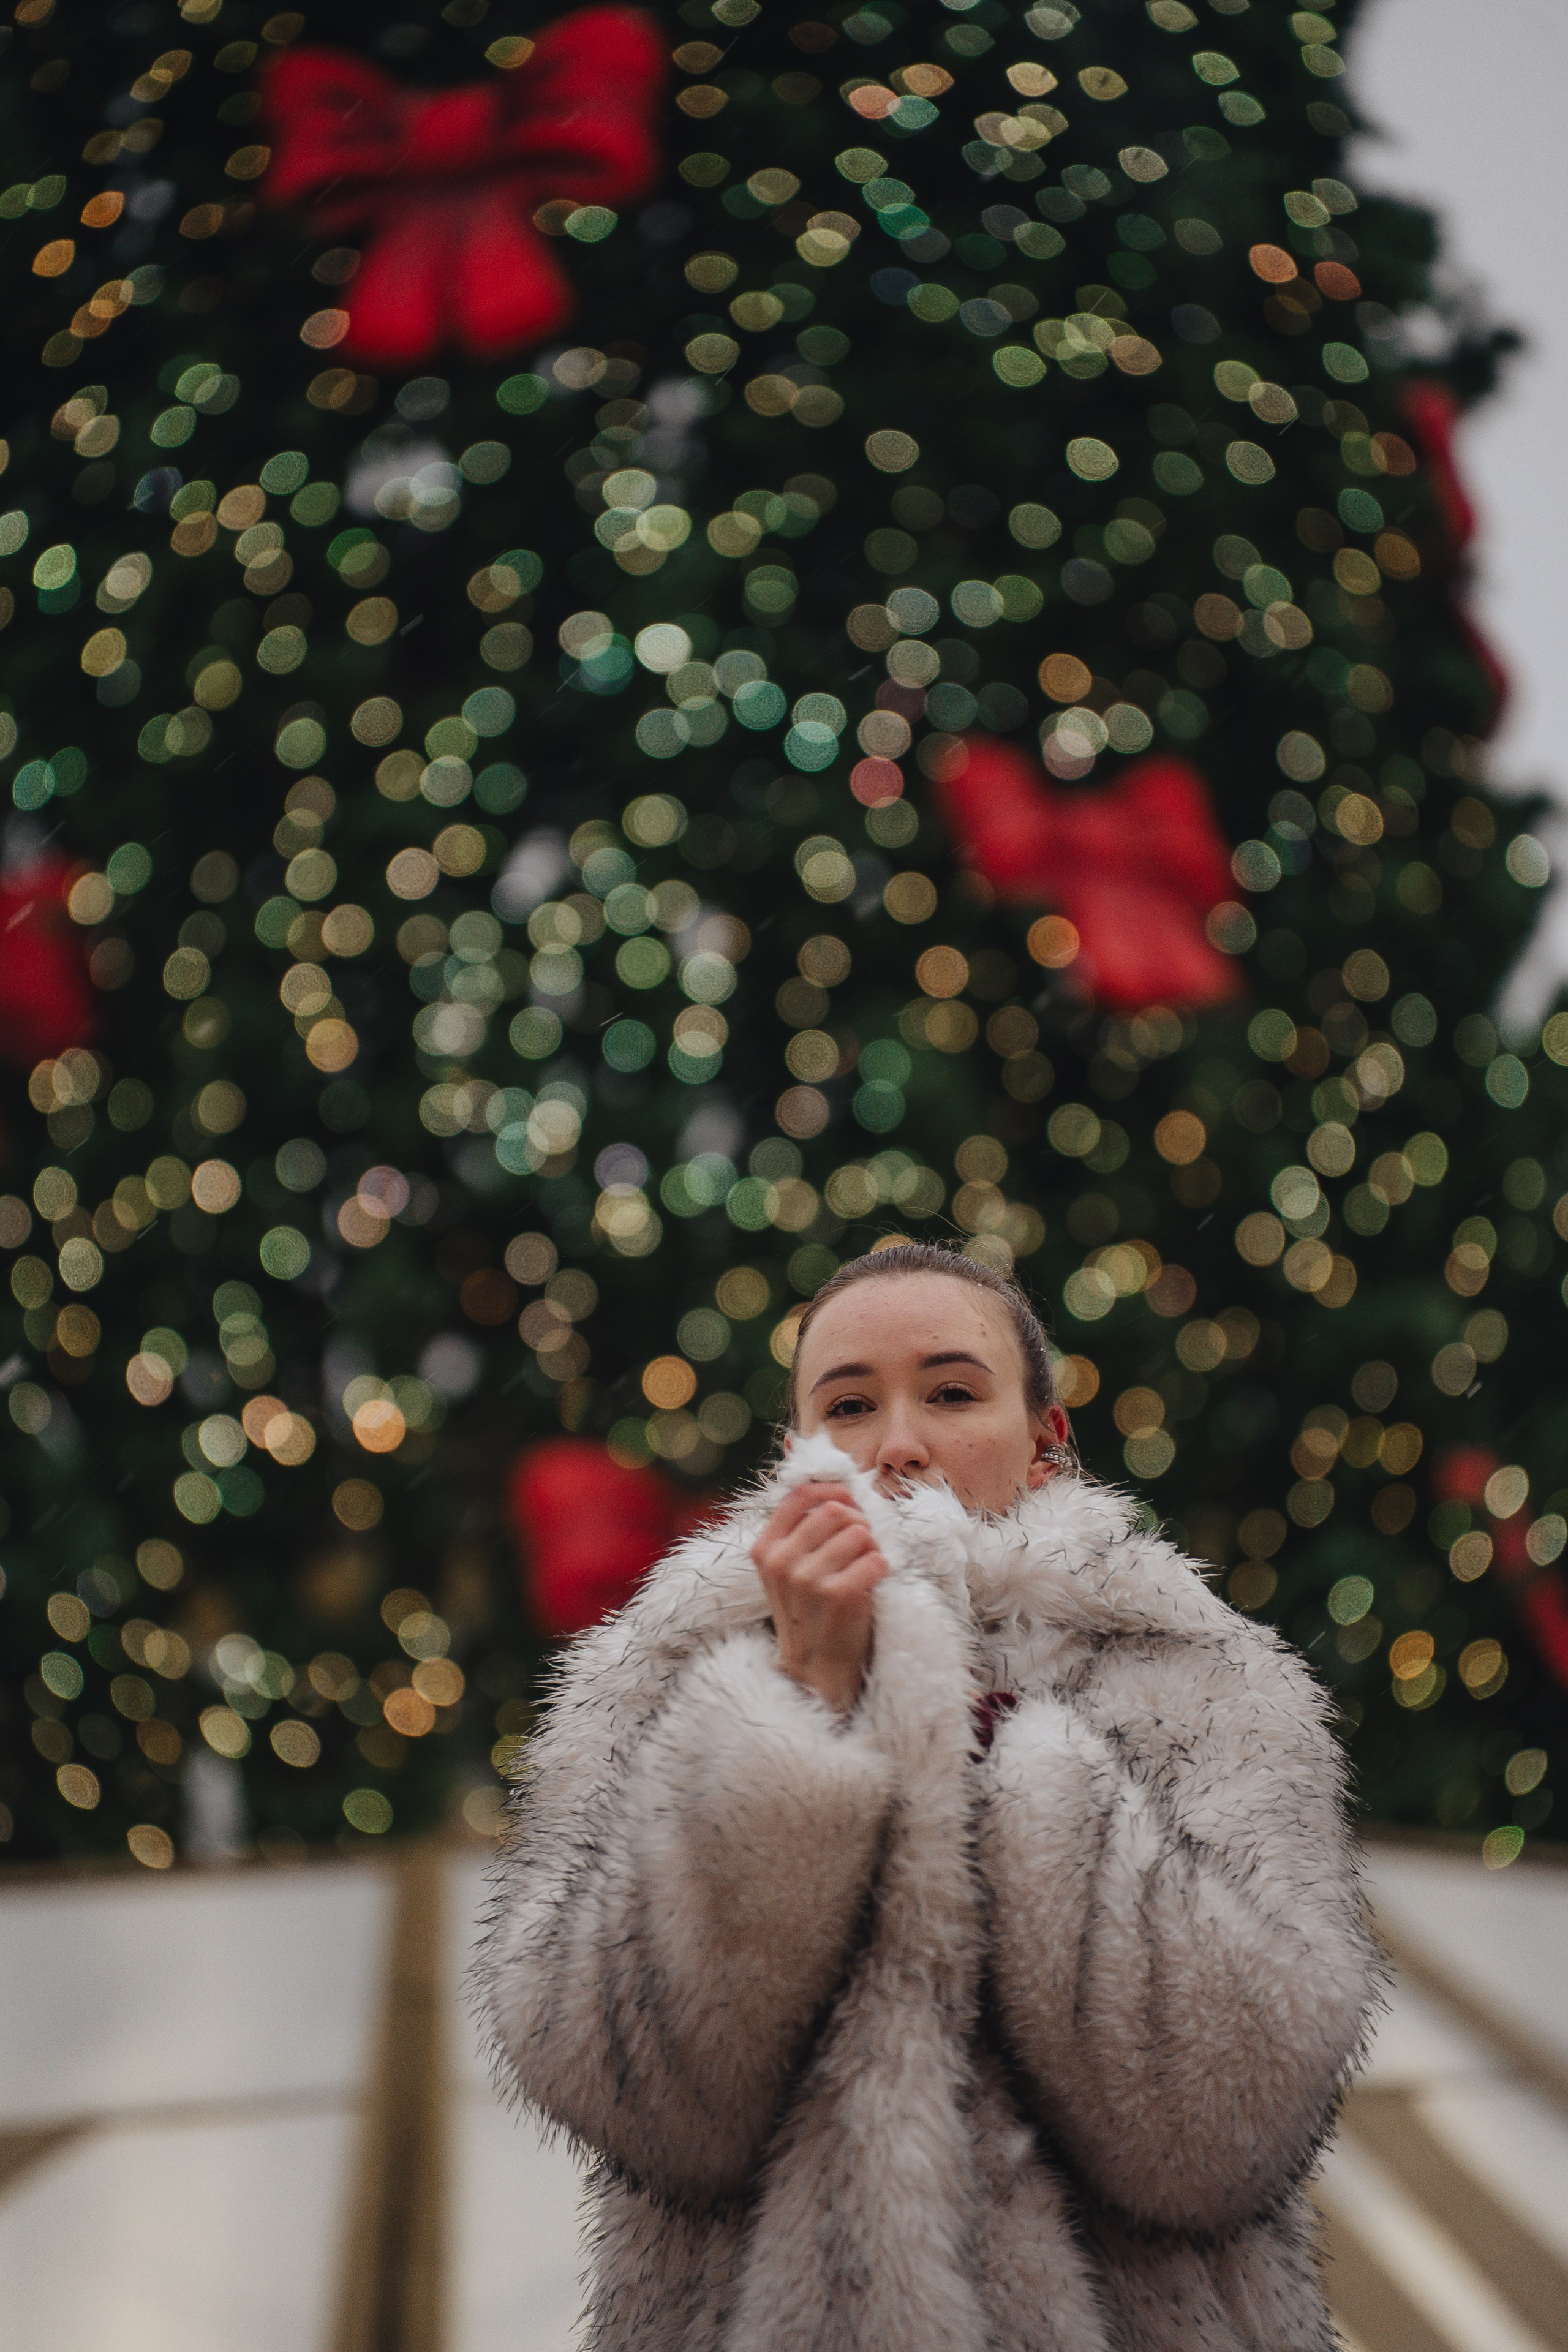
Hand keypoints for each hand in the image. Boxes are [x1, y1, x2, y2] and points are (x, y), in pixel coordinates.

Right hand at [750, 1482, 887, 1716]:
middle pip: (835, 1511)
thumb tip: (837, 1486)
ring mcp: (808, 1579)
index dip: (832, 1491)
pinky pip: (875, 1559)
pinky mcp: (838, 1595)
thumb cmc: (811, 1608)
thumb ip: (802, 1529)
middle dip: (857, 1522)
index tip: (849, 1503)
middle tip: (863, 1544)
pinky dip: (882, 1567)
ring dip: (872, 1547)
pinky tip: (873, 1582)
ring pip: (859, 1533)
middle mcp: (782, 1561)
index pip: (800, 1496)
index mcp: (766, 1548)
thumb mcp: (790, 1568)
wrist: (817, 1665)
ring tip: (865, 1567)